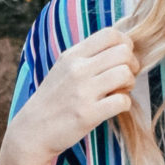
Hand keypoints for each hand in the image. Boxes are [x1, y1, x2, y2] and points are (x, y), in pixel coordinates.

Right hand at [5, 25, 140, 164]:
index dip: (126, 44)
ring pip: (125, 74)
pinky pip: (122, 101)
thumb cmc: (53, 99)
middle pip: (124, 53)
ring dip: (130, 84)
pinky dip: (125, 104)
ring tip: (120, 92)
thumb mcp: (63, 69)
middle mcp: (78, 70)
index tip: (123, 59)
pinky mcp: (88, 114)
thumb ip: (87, 57)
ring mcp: (83, 92)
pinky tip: (115, 107)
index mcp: (73, 55)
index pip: (111, 34)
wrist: (33, 130)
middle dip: (132, 65)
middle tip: (125, 78)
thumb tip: (120, 48)